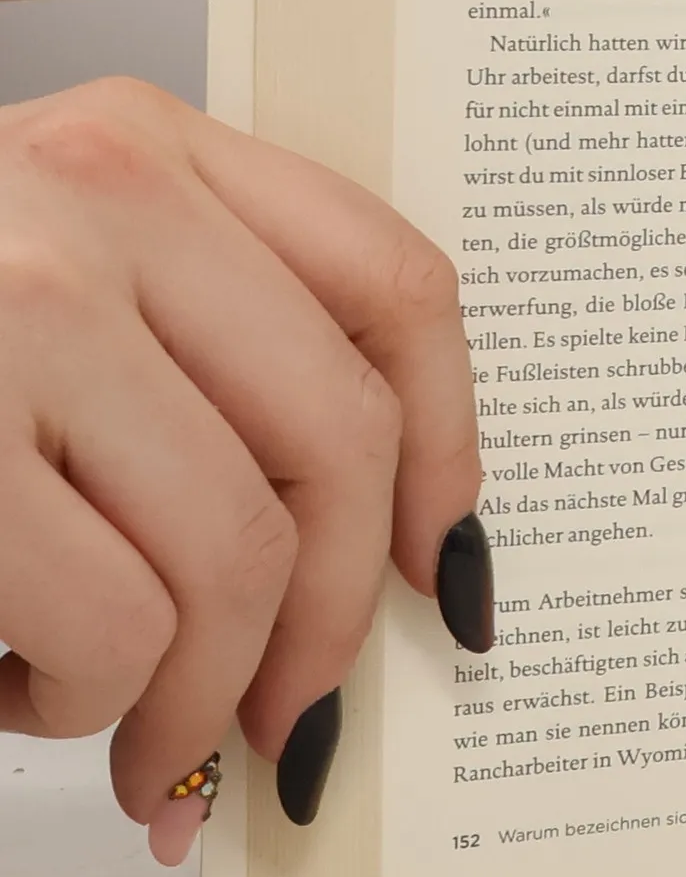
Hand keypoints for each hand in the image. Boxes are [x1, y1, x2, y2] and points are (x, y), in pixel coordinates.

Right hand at [0, 78, 481, 857]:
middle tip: (290, 729)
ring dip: (187, 691)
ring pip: (229, 560)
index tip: (437, 566)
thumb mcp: (52, 289)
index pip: (396, 287)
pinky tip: (6, 685)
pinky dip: (80, 706)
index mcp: (147, 147)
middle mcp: (91, 197)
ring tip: (112, 717)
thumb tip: (400, 548)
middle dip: (325, 629)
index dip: (451, 447)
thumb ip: (208, 359)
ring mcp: (11, 310)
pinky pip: (110, 631)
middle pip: (335, 447)